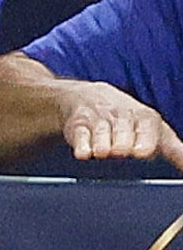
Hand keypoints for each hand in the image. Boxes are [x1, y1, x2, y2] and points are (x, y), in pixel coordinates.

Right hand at [54, 80, 182, 169]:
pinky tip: (85, 153)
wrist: (90, 97)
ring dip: (102, 150)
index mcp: (145, 118)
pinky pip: (79, 140)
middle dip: (121, 148)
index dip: (143, 143)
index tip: (140, 153)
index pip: (147, 129)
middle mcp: (121, 117)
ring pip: (101, 143)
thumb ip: (176, 151)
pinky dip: (83, 149)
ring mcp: (98, 121)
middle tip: (120, 151)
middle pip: (122, 143)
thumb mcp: (157, 130)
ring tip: (104, 151)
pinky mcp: (76, 126)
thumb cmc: (129, 120)